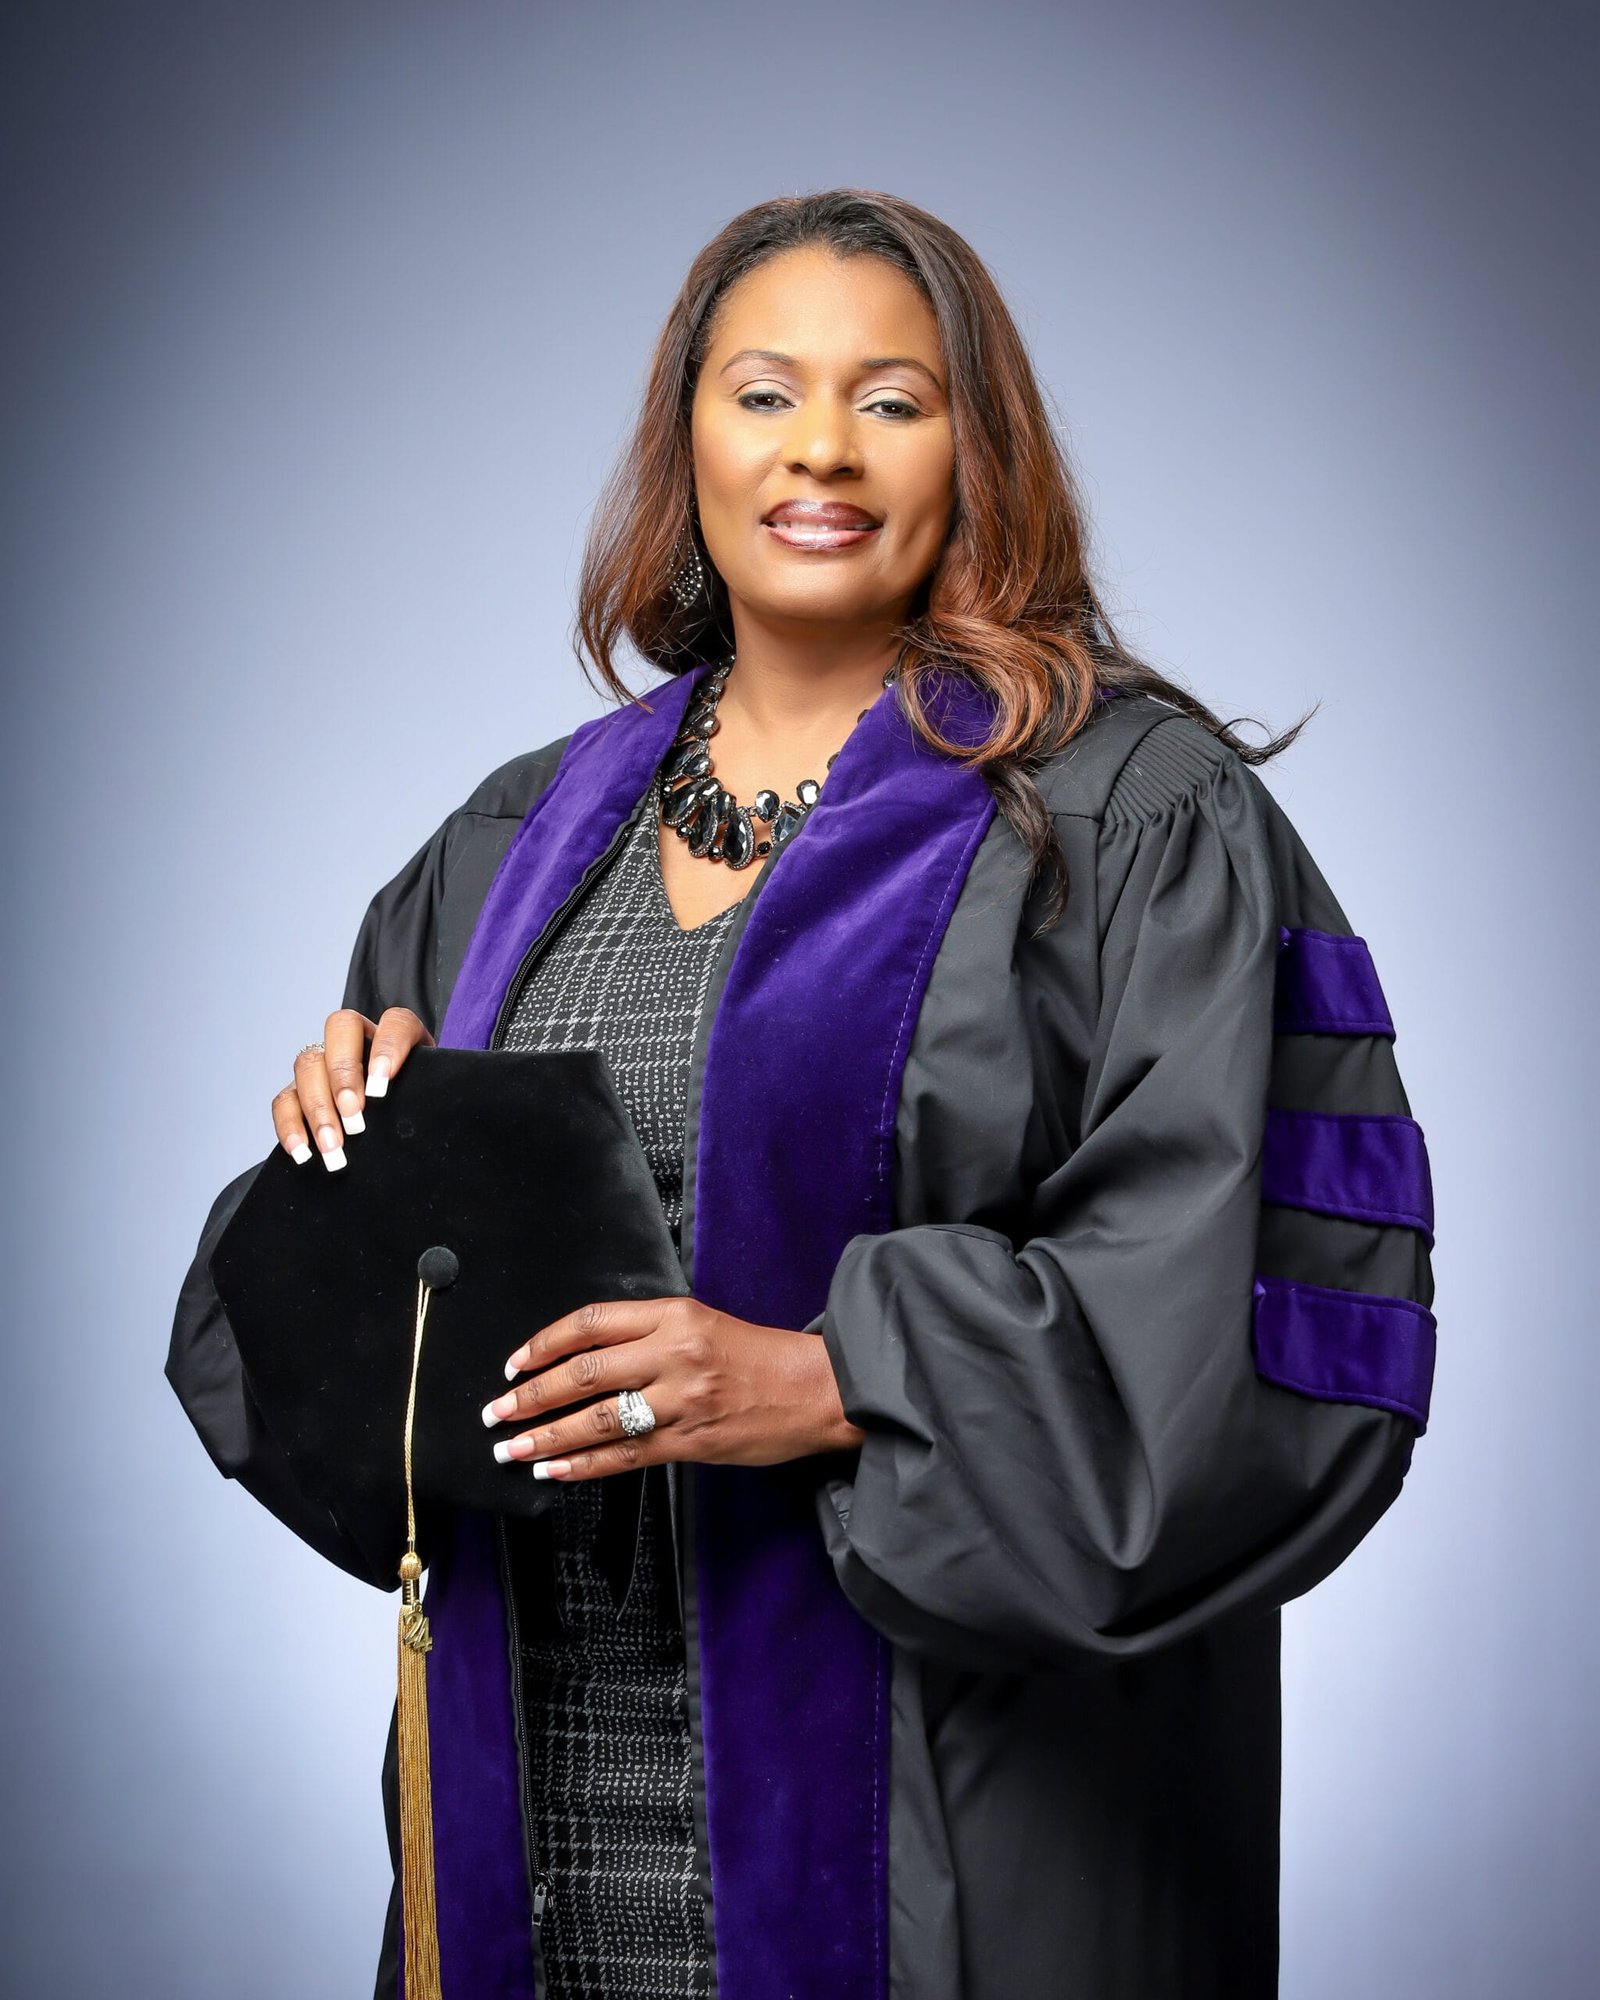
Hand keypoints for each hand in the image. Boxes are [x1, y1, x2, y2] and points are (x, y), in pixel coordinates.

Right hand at [270, 1005, 433, 1170]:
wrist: (400, 1127)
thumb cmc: (418, 1106)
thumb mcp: (430, 1096)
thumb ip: (431, 1094)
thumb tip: (421, 1117)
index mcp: (397, 1035)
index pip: (396, 1022)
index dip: (389, 1047)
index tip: (383, 1088)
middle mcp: (357, 1041)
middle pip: (340, 1029)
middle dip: (345, 1075)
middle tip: (355, 1118)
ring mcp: (324, 1063)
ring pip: (307, 1064)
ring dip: (319, 1108)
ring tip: (335, 1146)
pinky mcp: (299, 1092)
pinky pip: (284, 1100)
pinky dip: (290, 1125)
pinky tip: (303, 1152)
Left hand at [480, 1297, 866, 1480]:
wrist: (817, 1390)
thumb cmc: (758, 1356)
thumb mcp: (703, 1323)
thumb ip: (649, 1335)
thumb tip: (583, 1359)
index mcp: (674, 1314)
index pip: (592, 1324)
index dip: (545, 1344)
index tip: (514, 1363)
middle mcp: (674, 1353)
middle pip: (584, 1372)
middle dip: (531, 1395)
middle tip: (495, 1410)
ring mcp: (682, 1400)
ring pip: (598, 1419)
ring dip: (546, 1436)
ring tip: (512, 1448)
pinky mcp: (692, 1441)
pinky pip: (625, 1456)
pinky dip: (584, 1465)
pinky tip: (555, 1471)